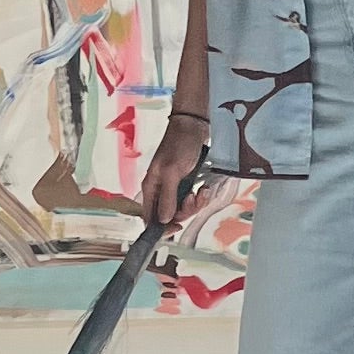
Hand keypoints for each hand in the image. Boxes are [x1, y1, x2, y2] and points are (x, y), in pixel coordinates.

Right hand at [141, 114, 214, 228]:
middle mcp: (161, 190)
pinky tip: (204, 188)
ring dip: (195, 204)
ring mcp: (175, 187)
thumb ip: (168, 197)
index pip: (149, 217)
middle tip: (192, 198)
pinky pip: (193, 200)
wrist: (193, 126)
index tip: (176, 227)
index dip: (161, 227)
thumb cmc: (179, 144)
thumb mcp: (172, 172)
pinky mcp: (187, 184)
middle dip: (185, 211)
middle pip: (169, 216)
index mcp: (151, 188)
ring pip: (183, 209)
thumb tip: (164, 220)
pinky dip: (201, 197)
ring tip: (201, 191)